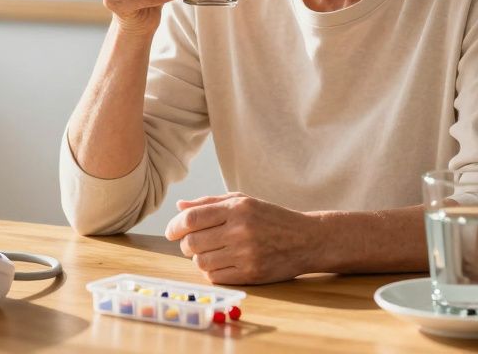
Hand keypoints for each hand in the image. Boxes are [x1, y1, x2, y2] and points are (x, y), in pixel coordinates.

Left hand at [164, 192, 318, 284]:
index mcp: (237, 209)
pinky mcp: (251, 274)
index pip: (191, 219)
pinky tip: (221, 263)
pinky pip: (215, 277)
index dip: (174, 226)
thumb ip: (209, 202)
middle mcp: (240, 230)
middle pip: (192, 243)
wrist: (306, 239)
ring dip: (198, 259)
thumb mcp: (243, 201)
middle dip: (185, 244)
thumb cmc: (271, 218)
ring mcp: (246, 254)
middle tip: (193, 243)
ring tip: (210, 252)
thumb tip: (179, 207)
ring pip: (200, 262)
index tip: (171, 231)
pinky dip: (211, 271)